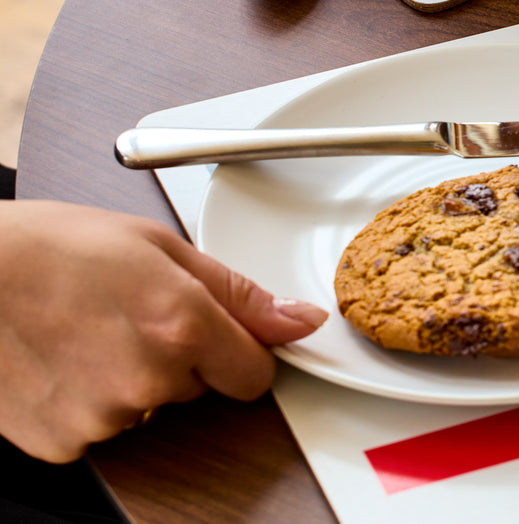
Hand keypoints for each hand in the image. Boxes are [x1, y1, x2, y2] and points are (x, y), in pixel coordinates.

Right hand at [0, 199, 327, 462]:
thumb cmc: (48, 248)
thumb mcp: (157, 246)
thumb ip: (237, 292)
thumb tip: (299, 319)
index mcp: (182, 325)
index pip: (255, 374)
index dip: (240, 351)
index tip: (218, 334)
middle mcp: (149, 378)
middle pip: (201, 386)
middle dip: (180, 355)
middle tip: (128, 313)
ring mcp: (104, 416)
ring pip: (151, 405)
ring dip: (132, 377)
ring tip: (87, 331)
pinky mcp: (64, 443)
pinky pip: (103, 427)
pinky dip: (89, 400)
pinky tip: (63, 360)